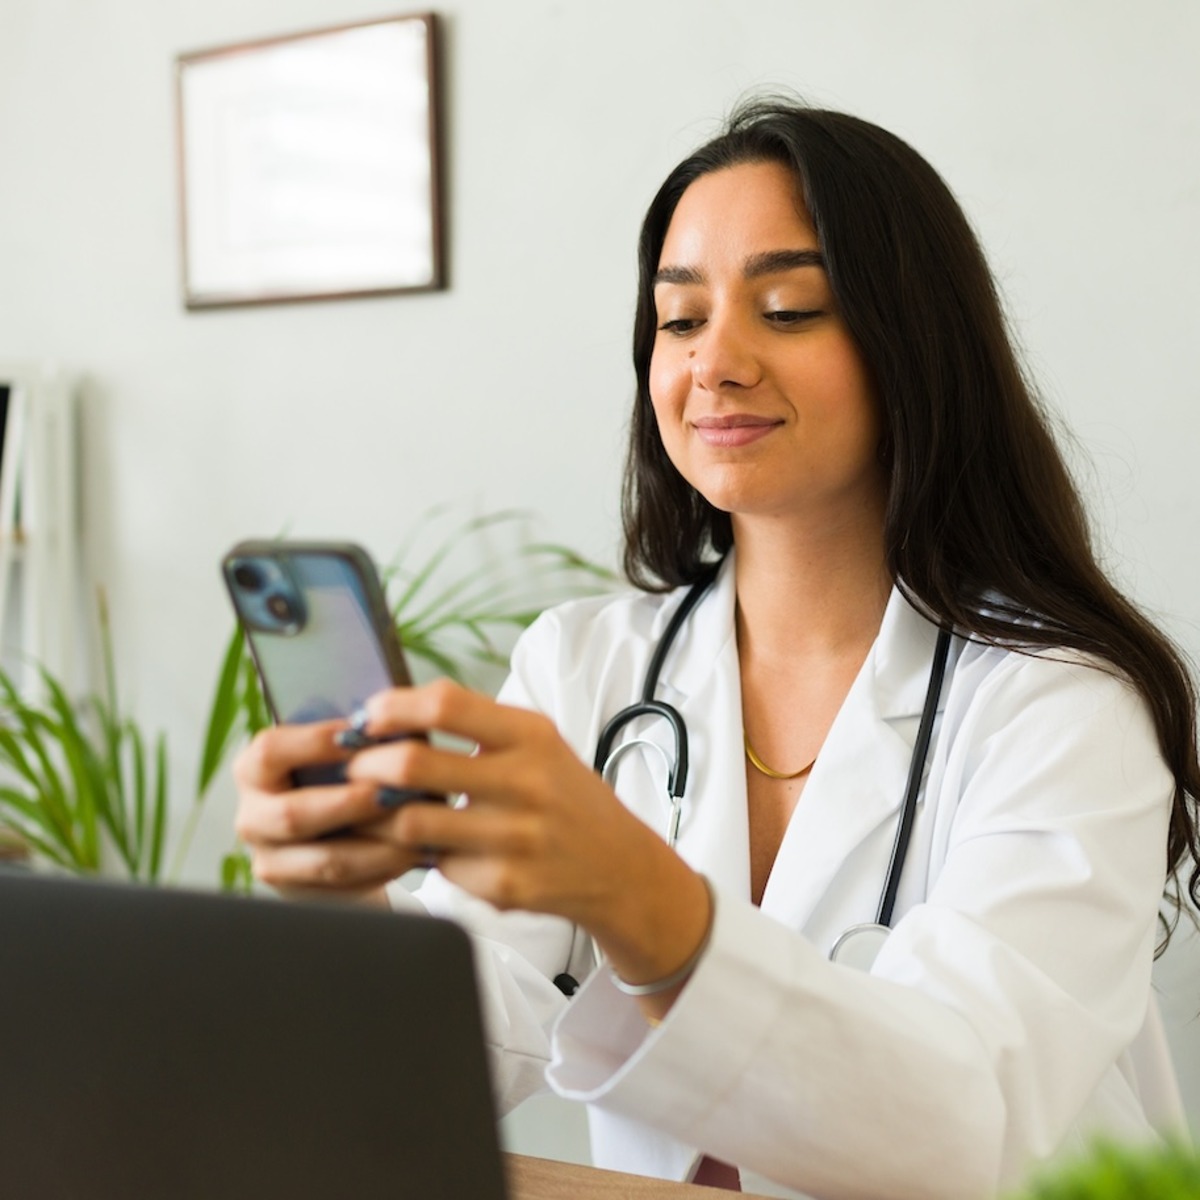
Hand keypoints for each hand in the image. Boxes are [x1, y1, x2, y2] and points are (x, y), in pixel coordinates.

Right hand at [232, 718, 432, 902]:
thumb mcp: (338, 751)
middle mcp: (253, 817)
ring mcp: (272, 860)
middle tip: (389, 793)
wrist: (336, 829)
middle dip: (347, 804)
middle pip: (292, 815)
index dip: (313, 742)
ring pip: (325, 861)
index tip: (358, 734)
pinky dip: (383, 871)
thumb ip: (354, 738)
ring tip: (416, 829)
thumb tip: (396, 721)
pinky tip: (412, 853)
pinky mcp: (299, 894)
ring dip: (376, 846)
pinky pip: (344, 889)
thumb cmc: (340, 774)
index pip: (270, 751)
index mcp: (254, 770)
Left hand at [344, 680, 711, 989]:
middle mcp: (525, 783)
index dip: (394, 708)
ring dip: (377, 816)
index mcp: (531, 736)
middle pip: (414, 764)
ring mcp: (513, 838)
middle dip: (367, 765)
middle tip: (356, 768)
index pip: (445, 704)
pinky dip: (418, 856)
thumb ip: (477, 726)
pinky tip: (421, 848)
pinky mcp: (502, 885)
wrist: (620, 867)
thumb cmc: (565, 796)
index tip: (370, 716)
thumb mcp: (538, 744)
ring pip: (409, 823)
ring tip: (371, 809)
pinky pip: (434, 865)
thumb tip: (392, 715)